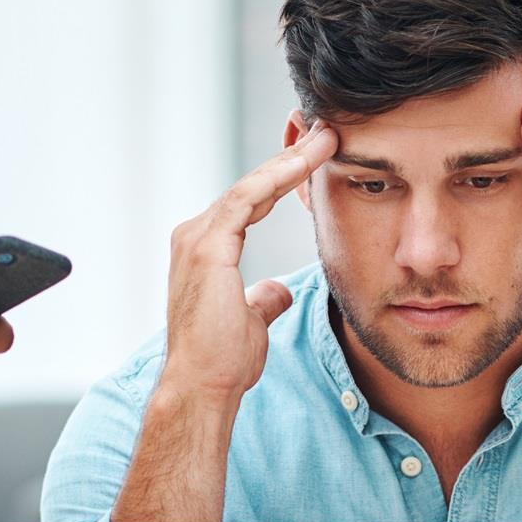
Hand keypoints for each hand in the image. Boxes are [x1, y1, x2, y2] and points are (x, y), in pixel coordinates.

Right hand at [159, 124, 337, 400]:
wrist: (203, 386)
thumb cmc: (223, 362)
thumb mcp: (251, 323)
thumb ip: (262, 300)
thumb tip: (277, 290)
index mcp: (205, 251)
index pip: (250, 204)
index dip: (283, 181)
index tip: (316, 160)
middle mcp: (195, 236)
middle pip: (251, 187)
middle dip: (290, 160)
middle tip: (326, 134)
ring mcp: (198, 239)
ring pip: (252, 186)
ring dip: (290, 160)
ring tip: (325, 138)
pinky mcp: (207, 246)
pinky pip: (248, 198)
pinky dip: (278, 176)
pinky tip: (307, 161)